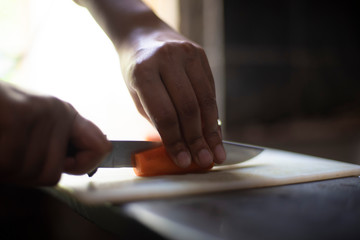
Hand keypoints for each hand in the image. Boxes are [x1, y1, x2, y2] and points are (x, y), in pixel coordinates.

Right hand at [0, 82, 110, 185]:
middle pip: (53, 173)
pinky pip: (10, 162)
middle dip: (26, 174)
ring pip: (32, 172)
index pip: (99, 146)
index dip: (86, 164)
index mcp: (65, 115)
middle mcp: (58, 111)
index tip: (67, 166)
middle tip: (9, 157)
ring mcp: (40, 112)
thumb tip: (83, 165)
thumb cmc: (2, 115)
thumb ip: (53, 144)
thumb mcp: (31, 127)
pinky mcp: (18, 114)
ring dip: (8, 170)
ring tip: (2, 147)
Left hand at [76, 0, 225, 167]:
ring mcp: (187, 54)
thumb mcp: (137, 93)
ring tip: (217, 152)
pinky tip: (215, 132)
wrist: (143, 33)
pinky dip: (213, 113)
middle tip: (205, 161)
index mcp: (144, 71)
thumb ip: (158, 118)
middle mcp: (168, 60)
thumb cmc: (136, 69)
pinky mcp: (201, 55)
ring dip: (212, 131)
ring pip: (205, 100)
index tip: (183, 161)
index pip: (165, 114)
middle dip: (198, 139)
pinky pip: (211, 89)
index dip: (176, 141)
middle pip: (189, 108)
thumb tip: (181, 147)